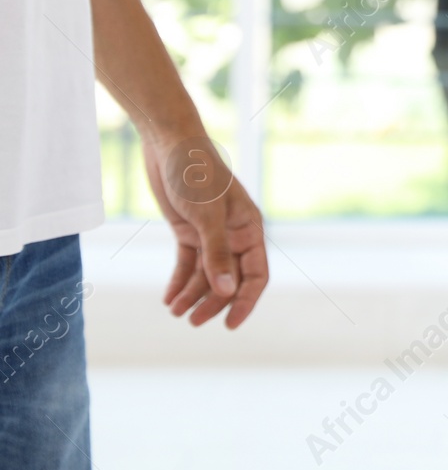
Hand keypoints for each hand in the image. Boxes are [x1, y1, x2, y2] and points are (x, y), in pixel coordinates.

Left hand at [143, 130, 268, 328]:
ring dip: (193, 294)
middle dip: (214, 302)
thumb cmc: (196, 174)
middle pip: (230, 278)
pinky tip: (169, 298)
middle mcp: (234, 234)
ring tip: (175, 311)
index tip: (230, 324)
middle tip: (193, 321)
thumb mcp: (206, 217)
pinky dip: (179, 281)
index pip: (256, 274)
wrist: (169, 144)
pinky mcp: (188, 230)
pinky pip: (188, 263)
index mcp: (250, 228)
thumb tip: (227, 292)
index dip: (245, 300)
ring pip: (207, 274)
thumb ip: (217, 255)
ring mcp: (211, 233)